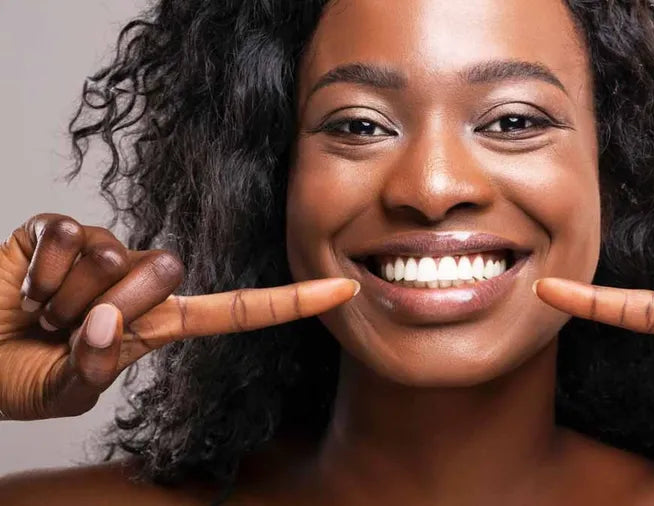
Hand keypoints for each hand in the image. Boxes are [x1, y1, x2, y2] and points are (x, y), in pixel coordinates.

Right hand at [0, 214, 358, 420]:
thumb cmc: (18, 376)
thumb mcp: (64, 389)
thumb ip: (92, 366)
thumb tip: (106, 322)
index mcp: (157, 325)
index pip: (236, 310)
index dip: (289, 302)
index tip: (344, 290)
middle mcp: (139, 283)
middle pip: (165, 272)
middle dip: (109, 305)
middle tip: (65, 326)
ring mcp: (103, 251)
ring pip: (110, 254)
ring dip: (61, 295)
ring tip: (41, 311)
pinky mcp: (61, 229)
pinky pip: (65, 234)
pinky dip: (36, 269)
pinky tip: (25, 284)